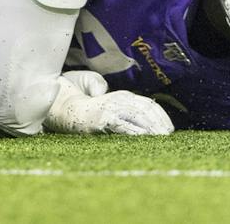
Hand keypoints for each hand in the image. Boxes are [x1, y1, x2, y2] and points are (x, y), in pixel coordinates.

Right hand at [44, 71, 173, 135]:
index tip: (169, 129)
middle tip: (170, 136)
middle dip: (160, 123)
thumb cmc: (78, 99)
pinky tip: (145, 138)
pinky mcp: (102, 119)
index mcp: (120, 96)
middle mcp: (117, 99)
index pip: (146, 104)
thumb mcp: (98, 91)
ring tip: (162, 139)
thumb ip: (114, 97)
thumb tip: (124, 107)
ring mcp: (110, 109)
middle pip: (145, 109)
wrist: (59, 106)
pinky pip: (123, 125)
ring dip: (152, 128)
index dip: (160, 116)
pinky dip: (136, 132)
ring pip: (137, 116)